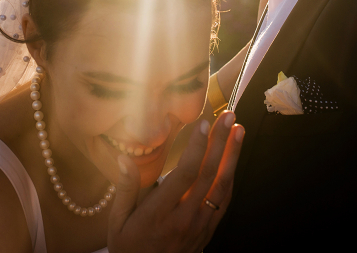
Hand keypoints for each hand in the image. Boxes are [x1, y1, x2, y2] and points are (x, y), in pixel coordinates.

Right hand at [107, 111, 243, 252]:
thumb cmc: (129, 248)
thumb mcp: (117, 221)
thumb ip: (125, 189)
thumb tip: (125, 158)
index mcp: (160, 213)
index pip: (185, 174)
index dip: (197, 147)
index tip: (204, 122)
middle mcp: (184, 218)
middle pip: (208, 174)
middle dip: (221, 142)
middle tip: (229, 116)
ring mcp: (199, 225)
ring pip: (221, 186)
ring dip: (232, 156)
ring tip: (239, 131)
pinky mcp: (207, 230)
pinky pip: (223, 201)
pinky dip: (230, 178)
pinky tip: (233, 160)